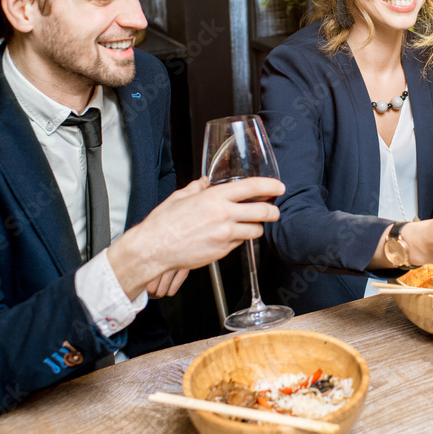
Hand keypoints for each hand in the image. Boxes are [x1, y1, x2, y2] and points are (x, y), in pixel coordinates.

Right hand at [109, 176, 284, 300]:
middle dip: (272, 211)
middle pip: (262, 211)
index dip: (270, 186)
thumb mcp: (180, 197)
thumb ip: (197, 188)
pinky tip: (228, 237)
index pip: (252, 187)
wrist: (154, 248)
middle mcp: (224, 215)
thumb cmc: (163, 223)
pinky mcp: (222, 251)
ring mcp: (225, 235)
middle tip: (273, 211)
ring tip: (250, 225)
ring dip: (256, 227)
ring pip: (255, 230)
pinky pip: (239, 244)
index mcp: (214, 197)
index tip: (278, 187)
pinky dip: (239, 240)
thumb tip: (205, 182)